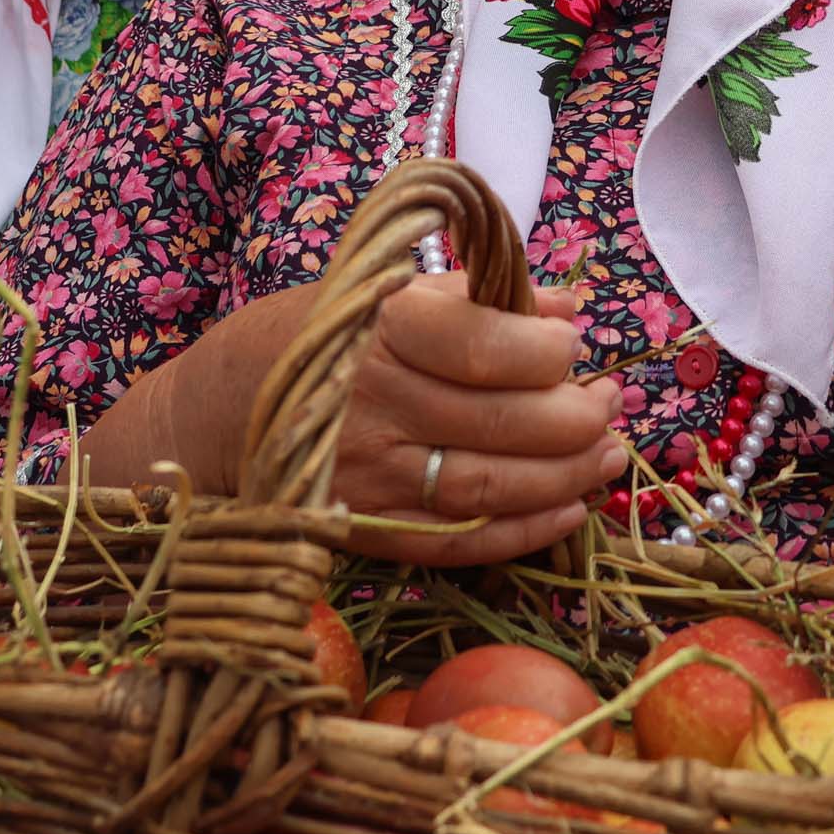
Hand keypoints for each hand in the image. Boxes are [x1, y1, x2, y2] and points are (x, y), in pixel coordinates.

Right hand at [324, 274, 623, 564]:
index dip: (546, 351)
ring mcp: (369, 473)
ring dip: (565, 476)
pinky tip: (568, 509)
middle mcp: (373, 404)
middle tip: (610, 403)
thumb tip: (568, 308)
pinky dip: (524, 531)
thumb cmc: (321, 335)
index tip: (573, 344)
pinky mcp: (368, 525)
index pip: (483, 345)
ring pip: (490, 485)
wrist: (223, 405)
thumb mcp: (392, 293)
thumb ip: (480, 297)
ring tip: (607, 456)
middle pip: (499, 422)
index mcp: (380, 329)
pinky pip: (459, 540)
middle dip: (575, 417)